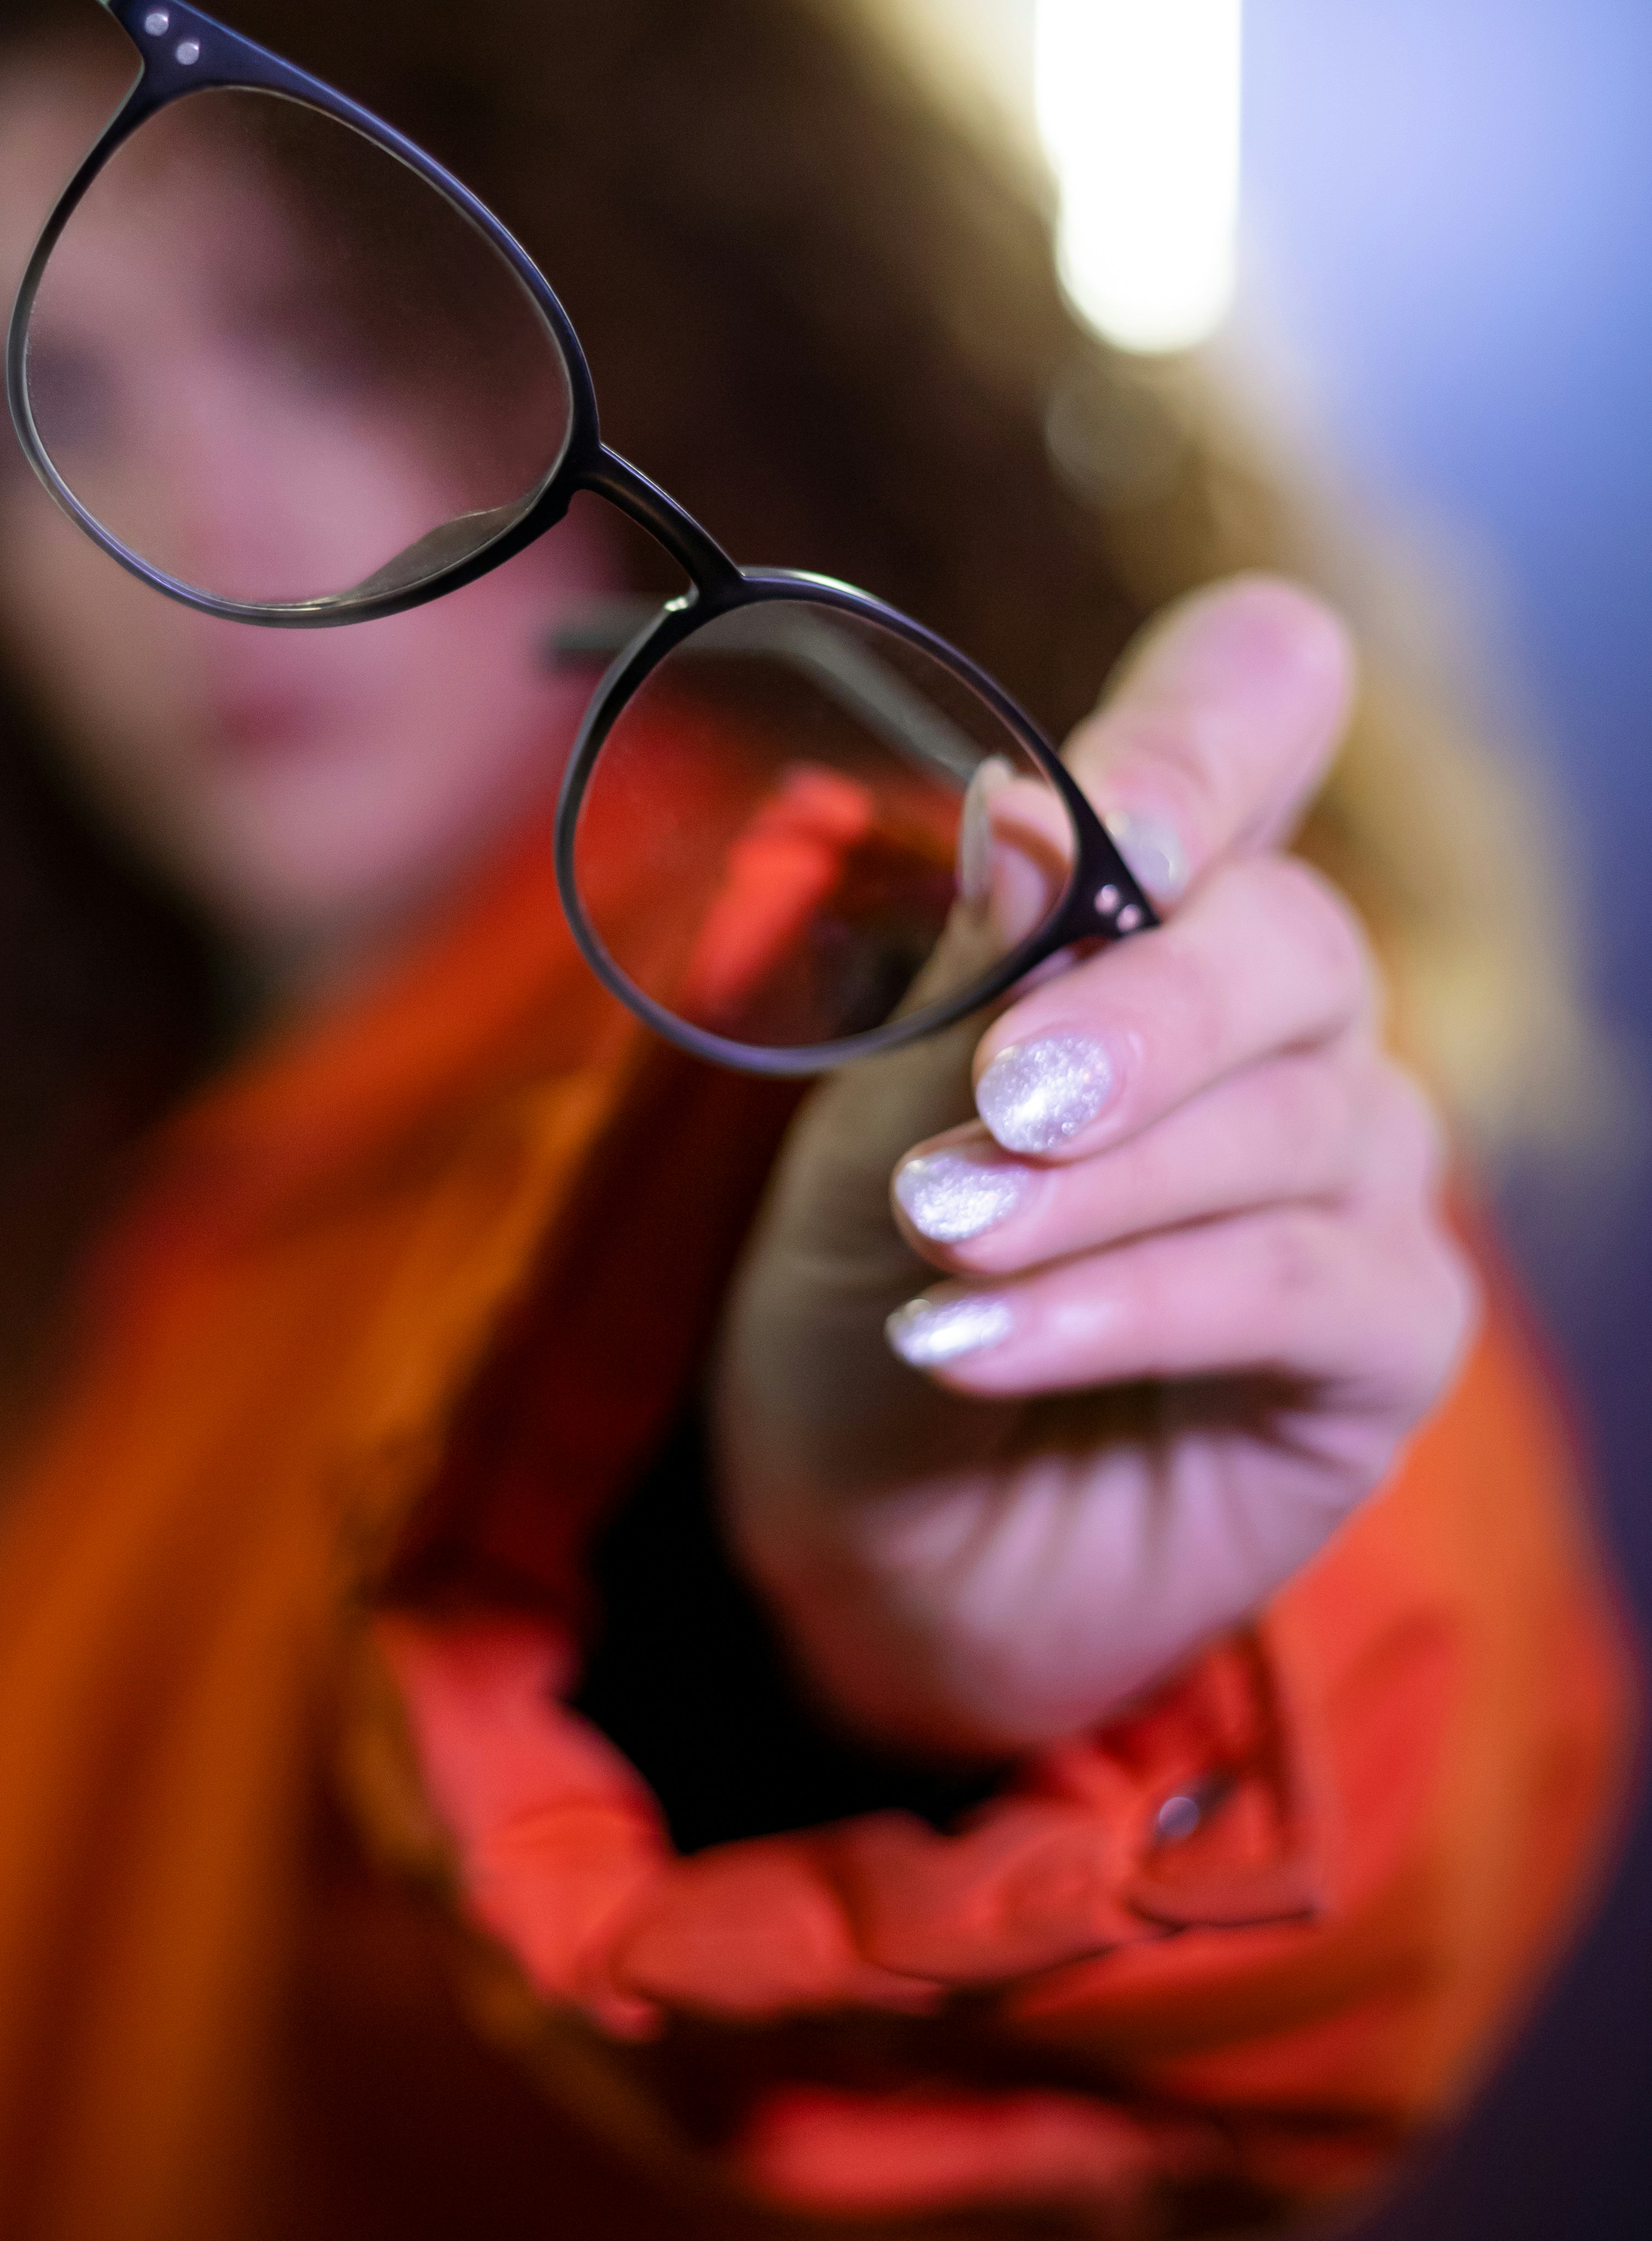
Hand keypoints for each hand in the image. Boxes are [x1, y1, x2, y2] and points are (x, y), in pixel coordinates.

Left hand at [712, 577, 1478, 1758]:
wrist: (860, 1538)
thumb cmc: (861, 1294)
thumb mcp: (854, 1129)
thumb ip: (958, 978)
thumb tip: (1027, 802)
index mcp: (1151, 897)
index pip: (1258, 702)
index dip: (1208, 735)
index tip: (1103, 828)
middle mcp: (1275, 1010)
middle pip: (1292, 931)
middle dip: (1141, 1014)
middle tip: (1001, 1100)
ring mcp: (1349, 1168)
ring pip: (1293, 1119)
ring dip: (1099, 1188)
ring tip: (946, 1245)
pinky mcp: (1385, 1335)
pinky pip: (1300, 1282)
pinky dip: (1131, 1305)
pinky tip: (980, 1346)